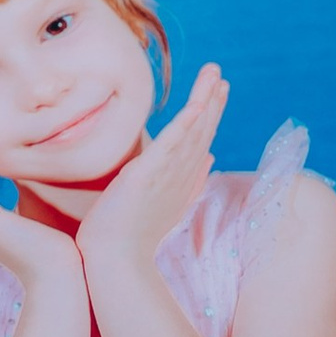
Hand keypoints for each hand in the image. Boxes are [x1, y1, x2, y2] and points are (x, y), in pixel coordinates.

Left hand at [78, 65, 228, 274]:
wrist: (114, 260)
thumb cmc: (130, 235)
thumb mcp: (164, 203)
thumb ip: (188, 181)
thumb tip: (210, 159)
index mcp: (181, 180)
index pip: (201, 141)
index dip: (211, 115)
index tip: (220, 90)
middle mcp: (179, 176)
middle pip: (202, 132)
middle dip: (213, 103)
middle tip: (221, 77)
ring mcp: (166, 175)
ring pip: (192, 132)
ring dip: (205, 102)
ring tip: (215, 76)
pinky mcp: (148, 175)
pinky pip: (171, 145)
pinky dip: (186, 123)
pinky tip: (197, 105)